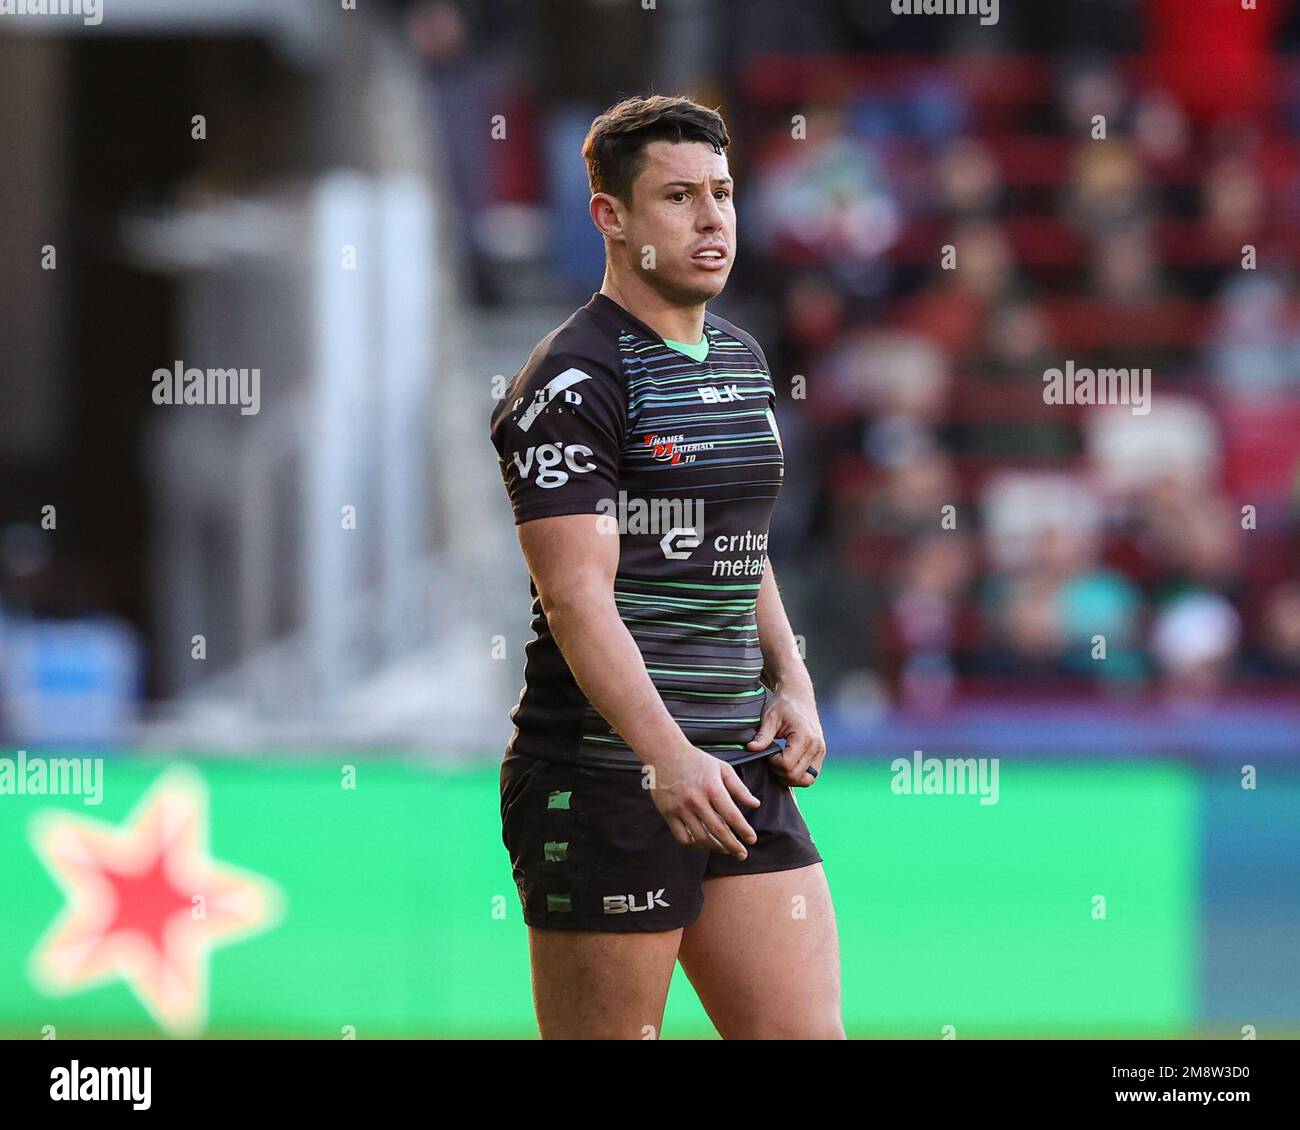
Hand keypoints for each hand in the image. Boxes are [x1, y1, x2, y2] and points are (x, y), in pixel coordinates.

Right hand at [642, 743, 760, 857]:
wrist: (665, 753)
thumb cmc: (696, 760)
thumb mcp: (722, 769)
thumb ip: (739, 788)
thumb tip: (756, 805)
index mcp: (713, 788)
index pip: (732, 816)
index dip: (744, 830)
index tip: (752, 839)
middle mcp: (697, 801)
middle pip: (718, 831)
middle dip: (733, 846)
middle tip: (742, 854)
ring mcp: (681, 808)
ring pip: (701, 837)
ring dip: (716, 847)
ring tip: (725, 850)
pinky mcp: (668, 813)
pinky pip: (682, 836)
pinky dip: (694, 843)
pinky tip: (702, 842)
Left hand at [746, 686, 825, 786]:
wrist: (798, 695)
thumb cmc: (783, 704)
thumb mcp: (769, 717)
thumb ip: (762, 735)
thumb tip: (750, 749)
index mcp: (804, 737)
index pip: (787, 765)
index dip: (772, 763)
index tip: (766, 753)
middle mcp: (816, 746)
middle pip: (796, 775)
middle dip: (779, 772)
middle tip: (770, 759)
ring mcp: (820, 750)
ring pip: (806, 780)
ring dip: (789, 777)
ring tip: (778, 764)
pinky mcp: (821, 753)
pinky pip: (811, 775)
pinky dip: (799, 775)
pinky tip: (787, 765)